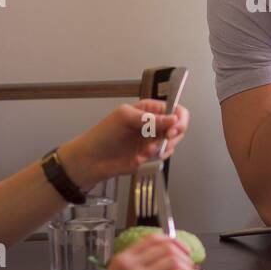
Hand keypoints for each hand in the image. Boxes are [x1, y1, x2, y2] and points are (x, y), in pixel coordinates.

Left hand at [61, 99, 190, 186]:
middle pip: (178, 127)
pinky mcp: (150, 156)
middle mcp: (153, 124)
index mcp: (148, 110)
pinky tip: (139, 157)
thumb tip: (173, 119)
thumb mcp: (125, 118)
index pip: (174, 109)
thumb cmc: (102, 135)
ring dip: (160, 149)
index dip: (179, 118)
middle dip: (172, 136)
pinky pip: (162, 157)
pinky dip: (153, 158)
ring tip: (145, 151)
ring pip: (172, 143)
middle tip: (164, 140)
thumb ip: (150, 118)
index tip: (174, 128)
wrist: (91, 160)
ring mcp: (152, 140)